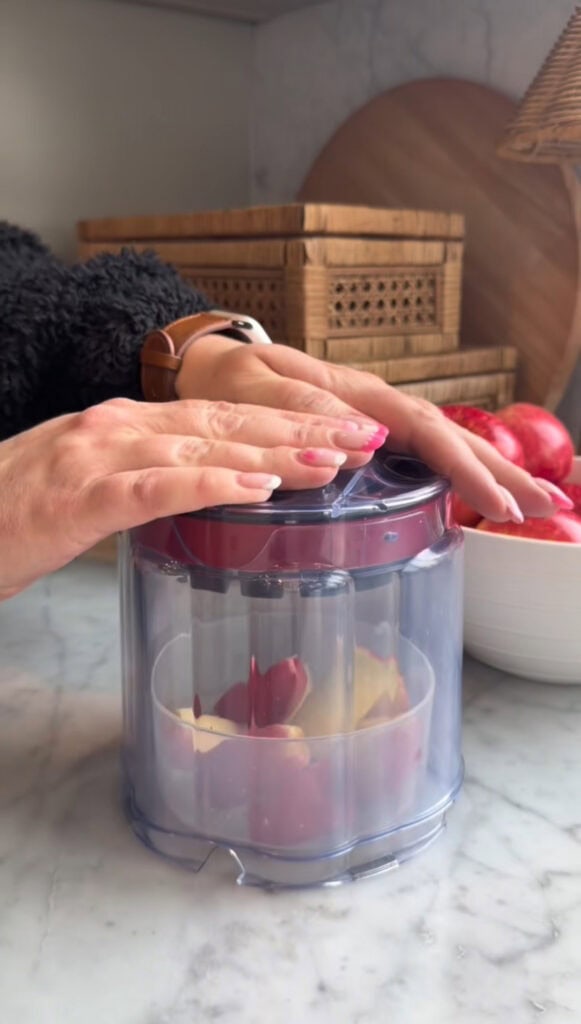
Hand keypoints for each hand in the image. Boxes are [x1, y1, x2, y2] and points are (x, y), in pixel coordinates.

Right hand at [0, 398, 380, 599]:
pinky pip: (156, 486)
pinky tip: (257, 488)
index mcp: (126, 423)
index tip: (342, 429)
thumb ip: (146, 475)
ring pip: (203, 446)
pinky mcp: (80, 495)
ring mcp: (98, 454)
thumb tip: (209, 485)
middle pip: (228, 421)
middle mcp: (119, 425)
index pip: (223, 414)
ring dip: (275, 452)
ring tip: (334, 460)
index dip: (288, 419)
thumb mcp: (90, 481)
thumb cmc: (15, 510)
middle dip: (302, 429)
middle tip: (365, 438)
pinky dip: (211, 484)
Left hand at [177, 336, 560, 521]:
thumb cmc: (231, 380)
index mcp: (354, 395)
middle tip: (544, 508)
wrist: (214, 364)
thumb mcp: (258, 388)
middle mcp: (373, 406)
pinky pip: (422, 451)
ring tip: (530, 506)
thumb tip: (366, 441)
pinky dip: (456, 471)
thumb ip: (305, 410)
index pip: (425, 432)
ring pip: (442, 443)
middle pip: (449, 437)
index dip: (465, 468)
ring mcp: (374, 418)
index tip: (498, 504)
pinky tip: (477, 491)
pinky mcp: (367, 431)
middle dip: (499, 472)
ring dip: (488, 472)